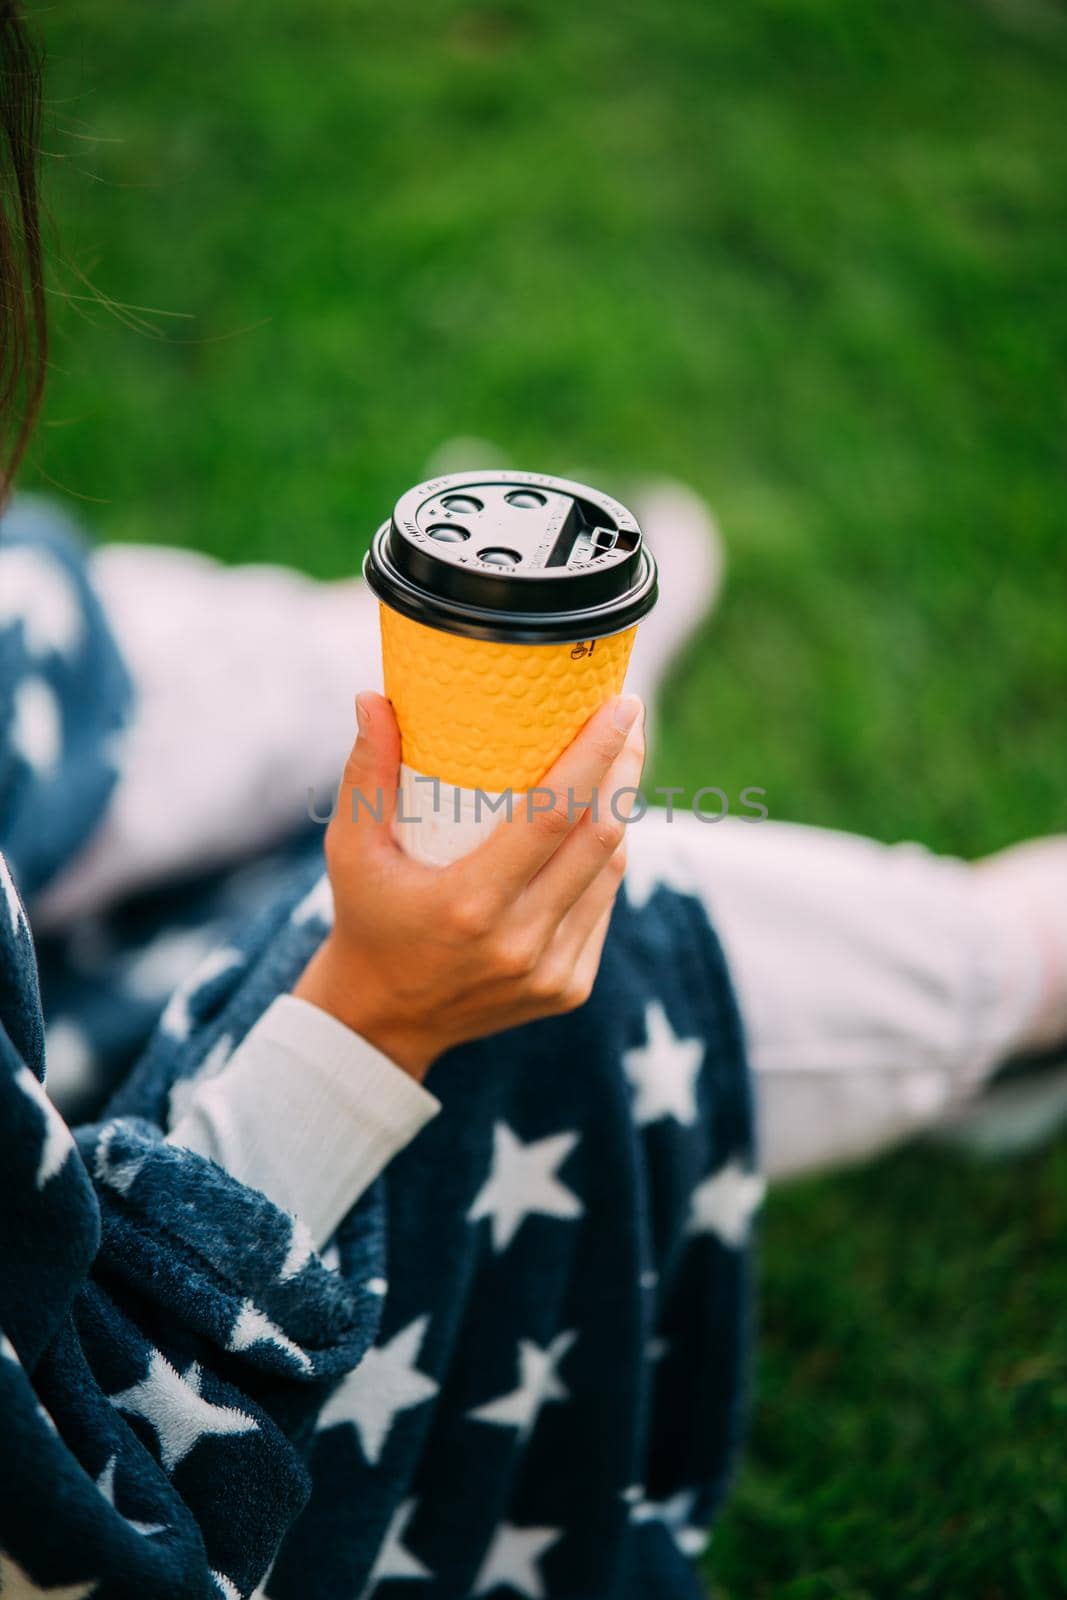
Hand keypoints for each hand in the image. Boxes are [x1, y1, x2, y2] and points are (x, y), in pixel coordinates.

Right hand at [292, 690, 645, 1079]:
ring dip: (619, 813)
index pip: (553, 816)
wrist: (383, 1022)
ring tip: (616, 764)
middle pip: (599, 837)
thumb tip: (374, 698)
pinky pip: (603, 906)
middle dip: (622, 771)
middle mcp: (520, 942)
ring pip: (610, 872)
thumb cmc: (366, 919)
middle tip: (626, 722)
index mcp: (469, 905)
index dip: (595, 756)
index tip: (620, 706)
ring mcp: (551, 971)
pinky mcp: (570, 987)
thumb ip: (365, 774)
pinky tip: (597, 828)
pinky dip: (603, 862)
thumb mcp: (351, 849)